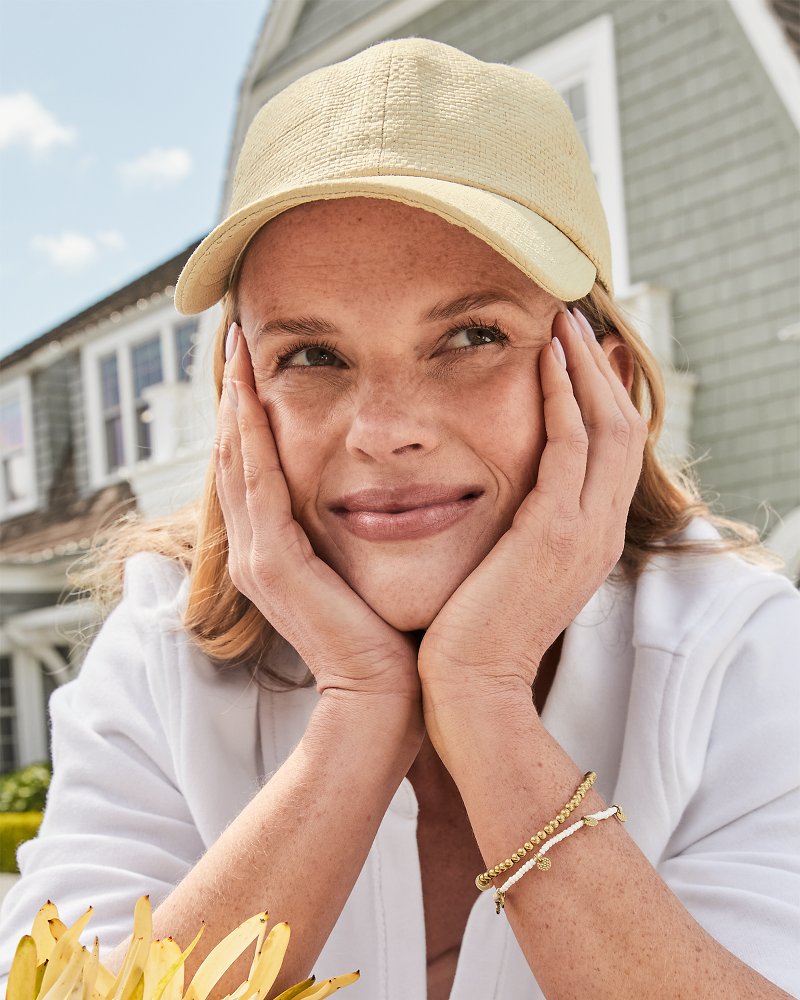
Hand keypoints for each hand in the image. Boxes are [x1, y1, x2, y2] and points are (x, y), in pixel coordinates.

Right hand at [215, 324, 421, 708]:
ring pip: (237, 461)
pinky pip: (256, 484)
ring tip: (237, 350)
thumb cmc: (390, 635)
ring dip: (234, 403)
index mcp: (277, 551)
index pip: (257, 468)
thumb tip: (398, 487)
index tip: (260, 365)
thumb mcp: (370, 569)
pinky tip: (250, 394)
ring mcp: (256, 558)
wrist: (386, 698)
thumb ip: (364, 530)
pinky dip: (250, 438)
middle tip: (238, 339)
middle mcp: (255, 551)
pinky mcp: (271, 565)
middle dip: (235, 396)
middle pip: (236, 456)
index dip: (251, 416)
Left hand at [418, 307, 647, 713]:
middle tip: (573, 322)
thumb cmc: (474, 634)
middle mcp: (601, 530)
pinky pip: (569, 443)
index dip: (601, 398)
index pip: (612, 453)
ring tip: (563, 321)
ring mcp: (585, 530)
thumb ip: (519, 535)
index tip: (578, 356)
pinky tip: (544, 357)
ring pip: (606, 425)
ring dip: (584, 367)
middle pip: (622, 428)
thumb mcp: (510, 575)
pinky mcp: (554, 530)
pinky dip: (562, 395)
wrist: (470, 686)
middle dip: (599, 370)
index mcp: (591, 540)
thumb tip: (502, 507)